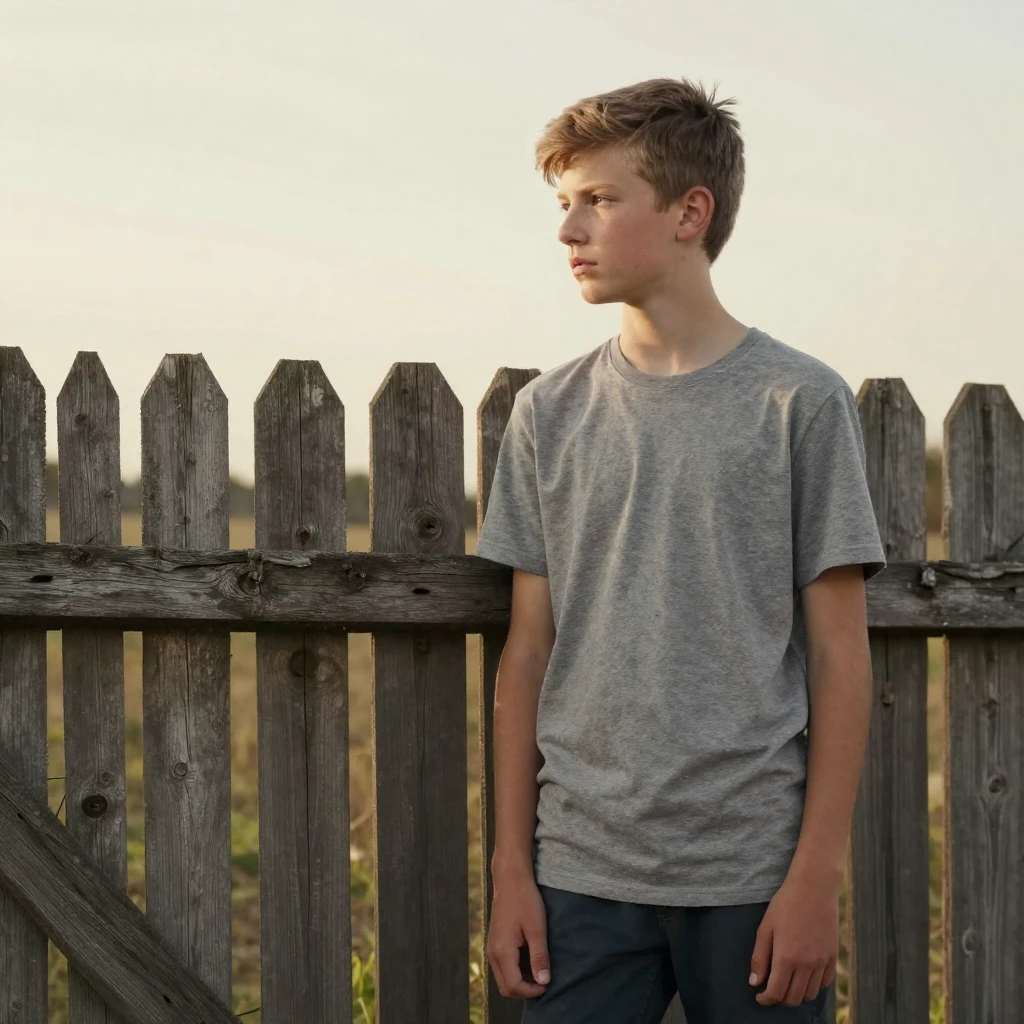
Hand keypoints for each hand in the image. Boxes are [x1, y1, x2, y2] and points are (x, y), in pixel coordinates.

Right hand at [485, 873, 550, 998]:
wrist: (511, 880)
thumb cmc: (525, 900)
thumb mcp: (537, 929)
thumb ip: (539, 957)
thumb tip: (543, 982)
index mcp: (502, 951)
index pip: (514, 986)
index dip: (532, 991)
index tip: (548, 984)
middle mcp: (492, 953)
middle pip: (506, 987)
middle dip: (525, 991)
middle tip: (544, 981)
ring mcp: (491, 948)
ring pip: (503, 979)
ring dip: (520, 982)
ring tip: (539, 972)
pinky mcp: (494, 943)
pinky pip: (502, 967)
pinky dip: (515, 972)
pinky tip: (529, 962)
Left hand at [749, 870, 838, 1006]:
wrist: (814, 888)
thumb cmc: (785, 904)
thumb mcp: (765, 927)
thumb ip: (759, 957)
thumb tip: (755, 982)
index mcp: (786, 957)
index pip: (776, 992)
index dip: (766, 999)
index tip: (759, 997)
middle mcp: (806, 964)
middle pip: (794, 999)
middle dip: (780, 999)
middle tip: (771, 990)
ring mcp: (822, 962)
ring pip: (810, 994)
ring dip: (797, 994)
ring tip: (787, 983)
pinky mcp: (832, 956)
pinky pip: (824, 983)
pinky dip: (813, 986)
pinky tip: (804, 976)